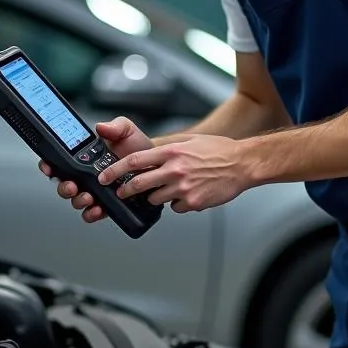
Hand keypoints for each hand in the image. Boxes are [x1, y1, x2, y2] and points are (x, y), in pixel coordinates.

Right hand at [39, 116, 152, 223]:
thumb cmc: (138, 147)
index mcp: (85, 156)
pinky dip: (92, 214)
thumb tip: (101, 126)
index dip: (49, 164)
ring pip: (76, 200)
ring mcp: (95, 191)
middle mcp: (86, 175)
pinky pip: (93, 213)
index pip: (60, 161)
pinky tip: (98, 209)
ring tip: (88, 197)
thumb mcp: (126, 131)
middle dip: (64, 187)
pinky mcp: (106, 204)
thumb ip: (114, 126)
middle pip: (63, 184)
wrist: (156, 165)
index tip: (49, 166)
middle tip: (72, 186)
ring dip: (77, 201)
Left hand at [99, 134, 248, 213]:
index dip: (116, 170)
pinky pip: (176, 207)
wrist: (242, 163)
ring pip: (156, 199)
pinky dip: (177, 204)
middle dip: (125, 190)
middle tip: (120, 192)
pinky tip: (188, 194)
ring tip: (167, 189)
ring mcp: (184, 187)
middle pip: (139, 184)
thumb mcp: (189, 140)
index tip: (105, 177)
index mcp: (172, 152)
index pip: (135, 161)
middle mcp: (175, 169)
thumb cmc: (218, 150)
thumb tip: (149, 152)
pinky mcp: (194, 202)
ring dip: (156, 197)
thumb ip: (168, 147)